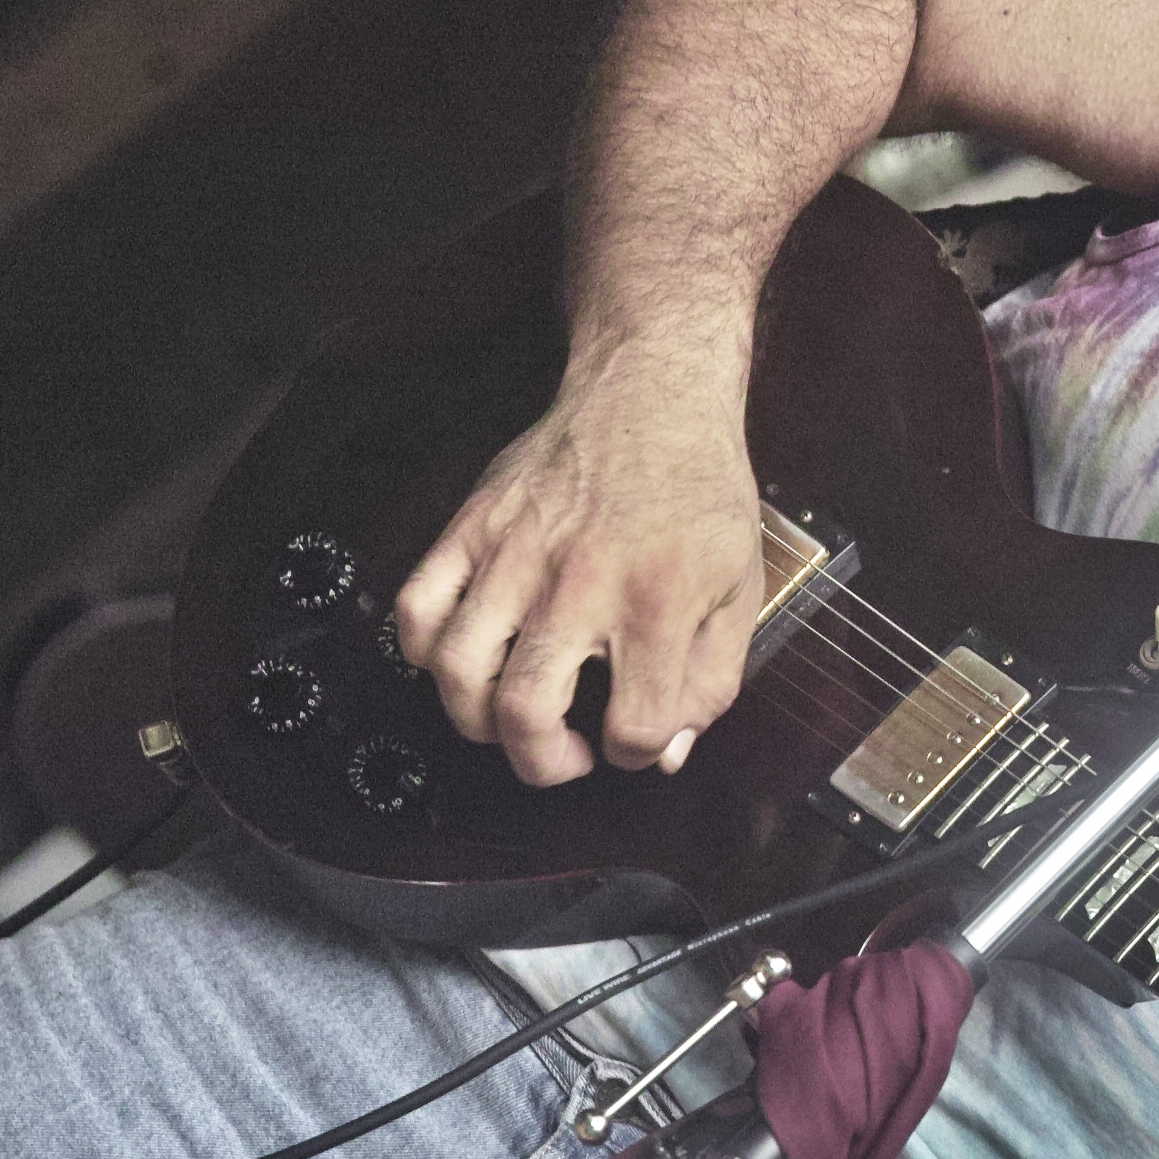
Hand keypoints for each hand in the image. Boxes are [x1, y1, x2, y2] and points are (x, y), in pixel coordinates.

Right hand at [394, 353, 762, 785]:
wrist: (654, 397)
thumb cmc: (700, 490)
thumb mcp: (741, 587)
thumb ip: (713, 679)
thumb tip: (665, 753)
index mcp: (658, 600)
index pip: (632, 727)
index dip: (635, 753)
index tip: (635, 737)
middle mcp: (579, 582)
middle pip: (526, 713)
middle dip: (545, 761)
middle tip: (566, 753)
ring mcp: (514, 554)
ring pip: (458, 671)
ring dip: (480, 719)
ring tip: (514, 714)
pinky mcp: (472, 527)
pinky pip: (416, 610)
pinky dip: (425, 653)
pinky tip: (466, 659)